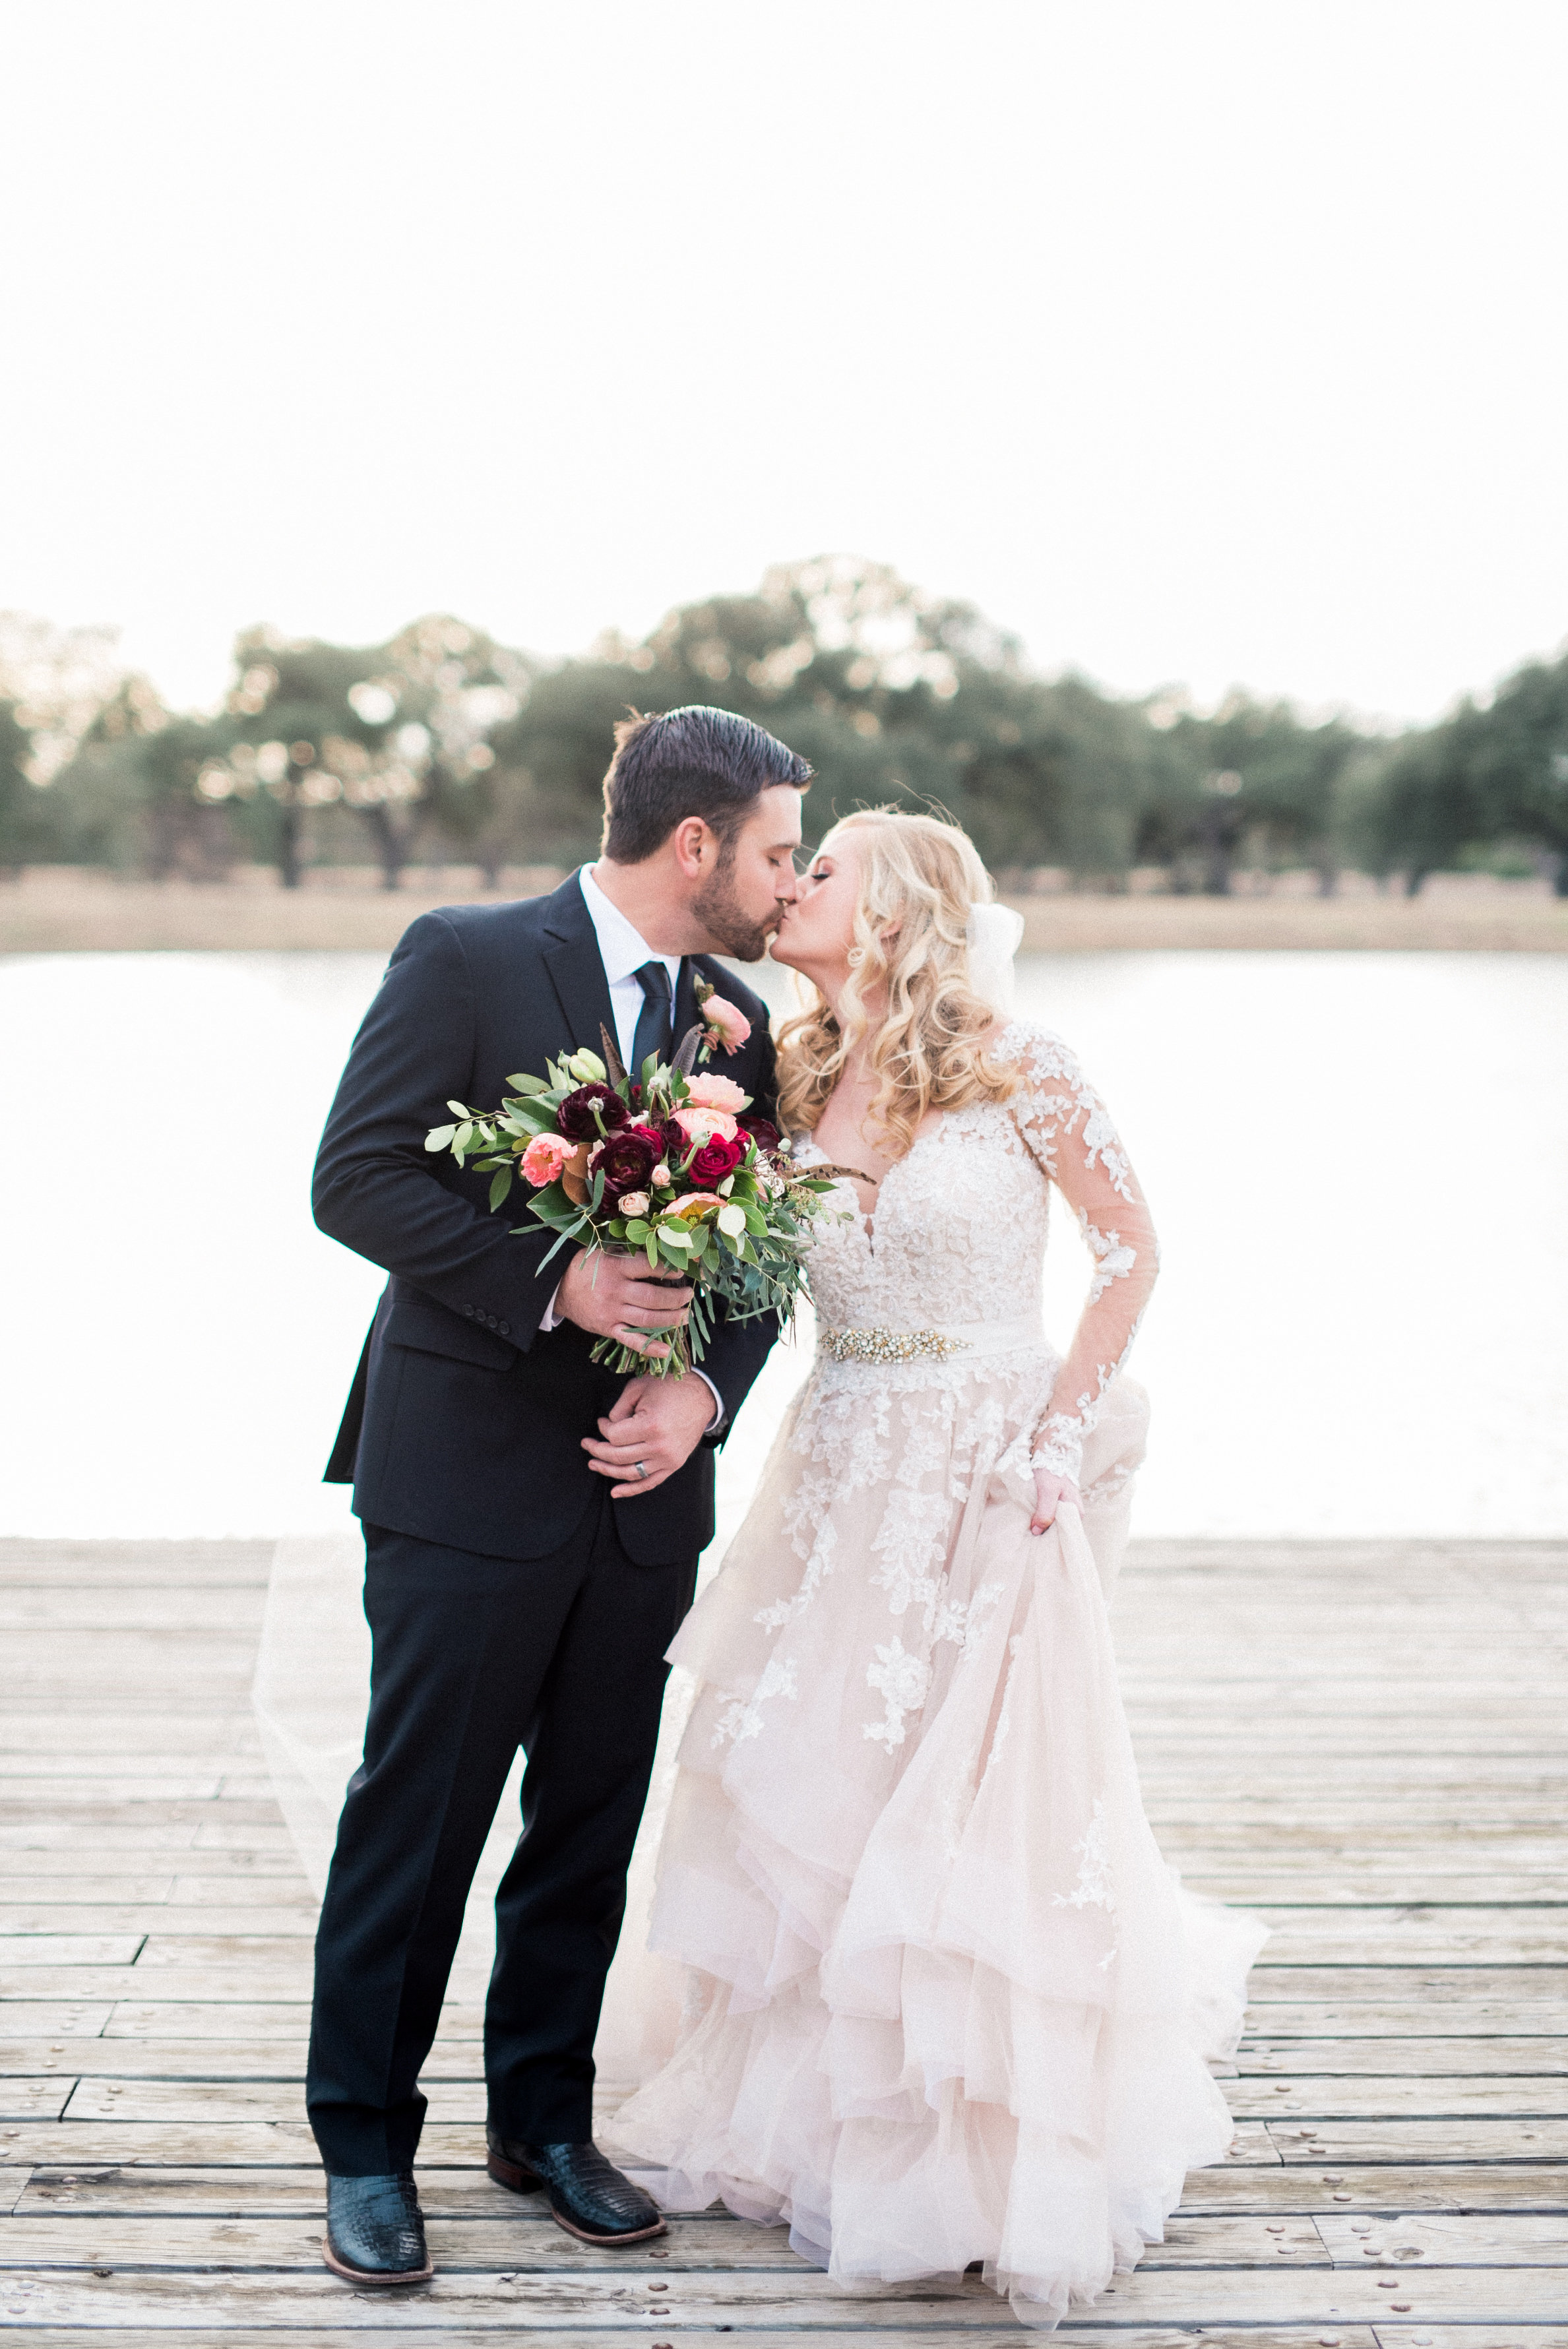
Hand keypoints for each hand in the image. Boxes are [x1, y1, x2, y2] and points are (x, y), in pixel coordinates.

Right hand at [556, 1249, 691, 1358]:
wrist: (559, 1287)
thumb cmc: (588, 1267)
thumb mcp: (606, 1252)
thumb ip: (631, 1256)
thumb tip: (665, 1255)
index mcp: (615, 1267)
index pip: (647, 1267)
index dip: (667, 1269)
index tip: (682, 1270)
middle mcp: (614, 1291)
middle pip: (651, 1297)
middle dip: (675, 1298)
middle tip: (688, 1295)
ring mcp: (611, 1312)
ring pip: (646, 1319)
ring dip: (670, 1319)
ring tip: (685, 1315)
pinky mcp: (607, 1328)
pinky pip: (631, 1340)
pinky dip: (650, 1347)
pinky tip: (667, 1350)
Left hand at [583, 1373, 715, 1497]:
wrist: (702, 1396)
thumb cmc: (669, 1388)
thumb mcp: (639, 1389)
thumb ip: (618, 1409)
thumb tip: (607, 1428)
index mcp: (651, 1425)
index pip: (614, 1437)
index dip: (602, 1429)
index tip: (601, 1421)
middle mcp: (660, 1447)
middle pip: (618, 1456)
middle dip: (598, 1451)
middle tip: (586, 1444)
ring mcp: (668, 1459)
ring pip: (630, 1473)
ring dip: (608, 1470)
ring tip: (593, 1464)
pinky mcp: (674, 1465)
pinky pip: (649, 1483)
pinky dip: (631, 1490)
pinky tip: (614, 1492)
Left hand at [1030, 1468, 1081, 1536]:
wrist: (1050, 1452)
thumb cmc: (1051, 1471)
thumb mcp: (1047, 1492)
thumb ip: (1045, 1512)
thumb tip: (1037, 1531)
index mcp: (1076, 1512)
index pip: (1066, 1533)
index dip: (1051, 1539)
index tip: (1037, 1542)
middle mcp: (1073, 1512)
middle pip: (1059, 1529)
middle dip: (1045, 1532)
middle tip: (1030, 1536)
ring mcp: (1065, 1507)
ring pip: (1053, 1522)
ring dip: (1041, 1523)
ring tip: (1029, 1528)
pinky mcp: (1057, 1502)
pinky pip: (1049, 1514)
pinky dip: (1040, 1516)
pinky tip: (1031, 1518)